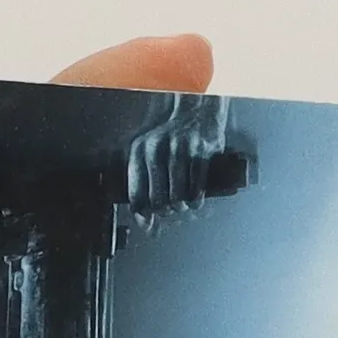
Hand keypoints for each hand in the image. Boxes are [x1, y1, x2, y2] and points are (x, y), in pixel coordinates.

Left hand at [126, 95, 230, 220]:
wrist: (196, 112)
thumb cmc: (171, 140)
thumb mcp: (149, 157)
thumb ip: (143, 188)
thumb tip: (145, 225)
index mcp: (139, 152)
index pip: (136, 197)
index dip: (143, 215)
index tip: (150, 218)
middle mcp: (156, 150)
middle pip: (157, 202)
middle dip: (165, 211)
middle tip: (170, 206)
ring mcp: (179, 150)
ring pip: (177, 200)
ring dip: (181, 207)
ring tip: (182, 202)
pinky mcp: (201, 153)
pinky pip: (196, 191)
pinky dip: (195, 202)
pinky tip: (195, 198)